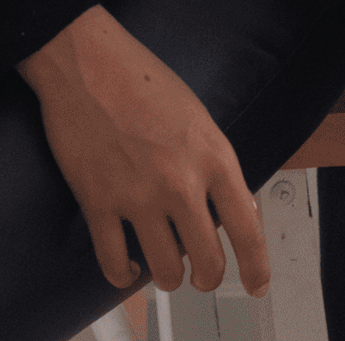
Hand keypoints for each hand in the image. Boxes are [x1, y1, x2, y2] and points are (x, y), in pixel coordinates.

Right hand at [18, 5, 267, 298]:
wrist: (88, 61)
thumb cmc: (141, 79)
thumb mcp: (198, 116)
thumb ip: (216, 164)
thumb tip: (235, 209)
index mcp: (212, 156)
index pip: (248, 228)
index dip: (256, 267)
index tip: (256, 284)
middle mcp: (180, 182)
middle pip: (208, 262)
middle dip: (207, 278)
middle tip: (201, 276)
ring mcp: (138, 196)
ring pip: (166, 272)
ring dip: (167, 277)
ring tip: (164, 267)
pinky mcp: (99, 203)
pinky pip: (115, 264)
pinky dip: (122, 275)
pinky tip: (127, 265)